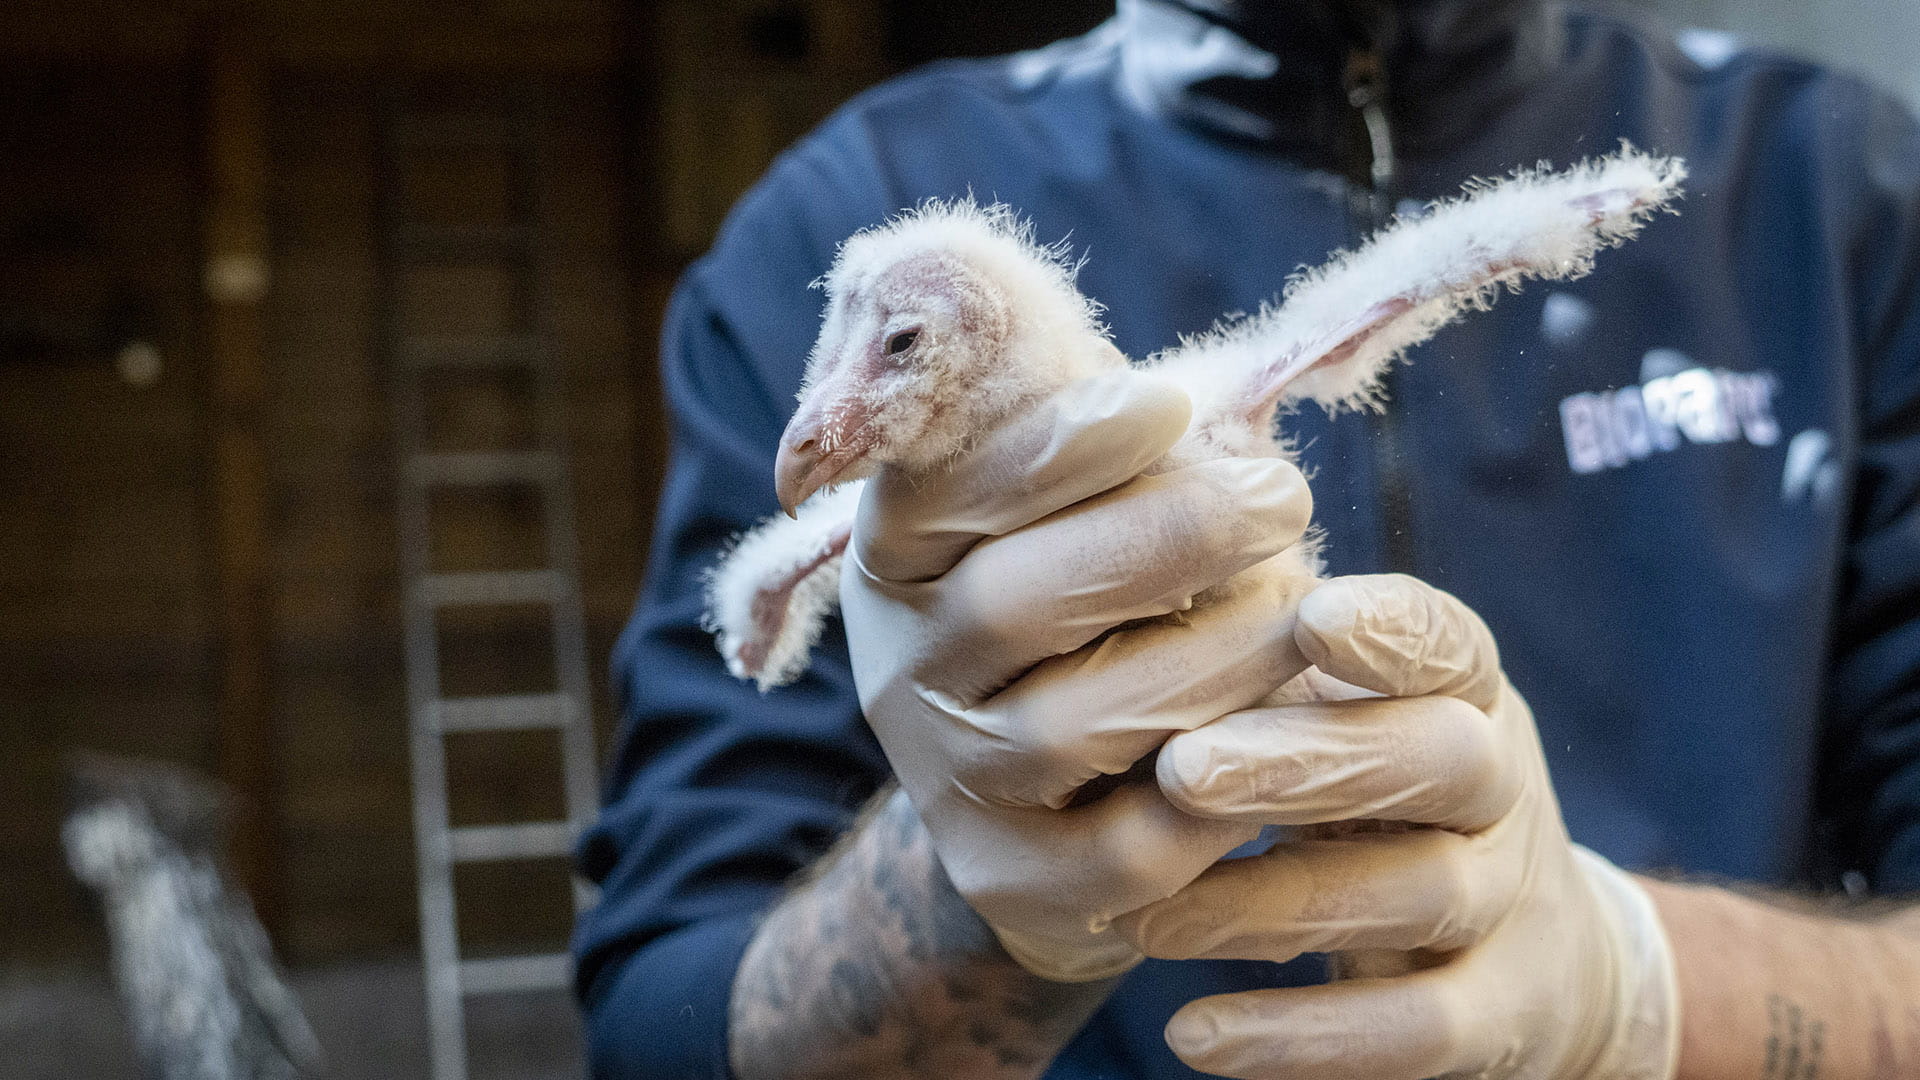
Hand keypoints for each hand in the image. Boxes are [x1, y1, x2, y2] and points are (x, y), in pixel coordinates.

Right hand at [839, 370, 1316, 981]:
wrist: (1048, 795)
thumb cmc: (1089, 602)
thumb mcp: (1065, 508)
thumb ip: (1091, 448)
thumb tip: (1161, 402)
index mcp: (897, 557)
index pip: (944, 492)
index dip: (1052, 449)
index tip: (1168, 403)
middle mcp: (900, 672)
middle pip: (1006, 604)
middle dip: (1160, 539)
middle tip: (1282, 497)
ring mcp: (948, 786)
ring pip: (1070, 730)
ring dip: (1209, 661)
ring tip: (1303, 615)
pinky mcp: (1016, 882)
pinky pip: (1128, 848)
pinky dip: (1220, 787)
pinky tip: (1286, 729)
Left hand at [1113, 574, 1680, 1079]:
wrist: (1540, 958)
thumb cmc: (1379, 791)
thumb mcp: (1341, 710)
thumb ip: (1263, 659)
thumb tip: (1128, 581)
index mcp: (1465, 688)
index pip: (1448, 643)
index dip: (1391, 630)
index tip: (1310, 615)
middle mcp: (1501, 785)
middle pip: (1440, 760)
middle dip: (1307, 764)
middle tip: (1179, 770)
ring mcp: (1510, 903)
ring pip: (1414, 896)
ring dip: (1269, 905)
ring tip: (1141, 914)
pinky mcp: (1500, 1017)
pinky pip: (1410, 1032)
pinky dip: (1304, 1038)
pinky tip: (1194, 1035)